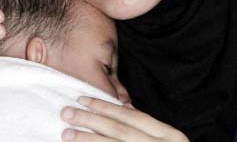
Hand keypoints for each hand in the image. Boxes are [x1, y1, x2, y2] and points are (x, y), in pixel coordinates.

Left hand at [60, 97, 188, 141]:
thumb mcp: (168, 140)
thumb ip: (147, 126)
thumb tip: (124, 106)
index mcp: (170, 136)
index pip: (131, 117)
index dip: (106, 107)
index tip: (82, 99)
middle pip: (119, 131)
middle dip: (90, 120)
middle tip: (66, 112)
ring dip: (87, 140)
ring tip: (66, 134)